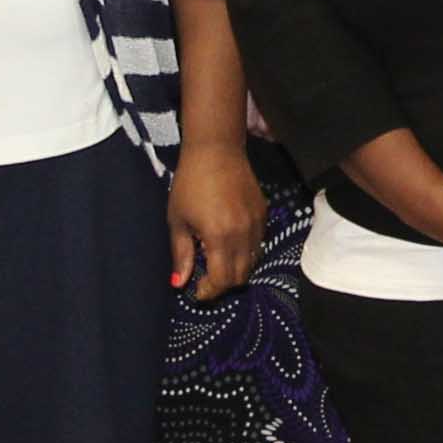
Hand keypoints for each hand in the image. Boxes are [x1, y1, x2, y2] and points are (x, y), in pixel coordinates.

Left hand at [169, 141, 264, 302]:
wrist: (216, 150)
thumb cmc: (190, 183)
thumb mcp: (178, 220)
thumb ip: (181, 254)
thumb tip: (179, 283)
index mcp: (219, 236)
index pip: (222, 280)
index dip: (210, 291)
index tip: (197, 291)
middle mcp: (243, 234)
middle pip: (241, 277)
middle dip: (223, 284)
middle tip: (206, 278)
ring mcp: (257, 224)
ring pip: (253, 262)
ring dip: (236, 268)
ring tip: (217, 259)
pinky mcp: (264, 214)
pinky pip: (258, 244)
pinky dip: (245, 251)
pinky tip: (228, 240)